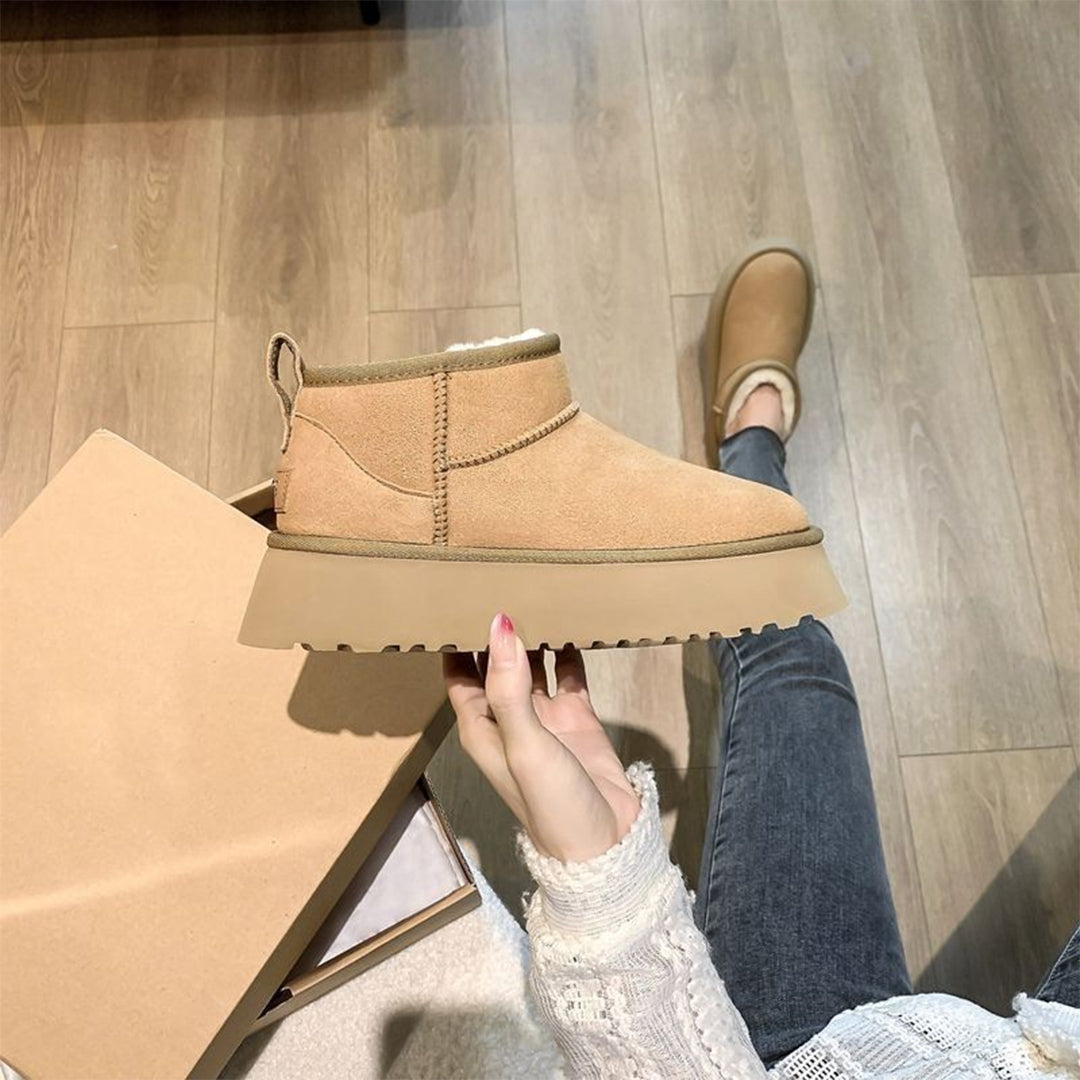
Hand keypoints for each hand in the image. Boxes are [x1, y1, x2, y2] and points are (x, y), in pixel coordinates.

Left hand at [443, 613, 641, 862]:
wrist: (605, 845)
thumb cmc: (550, 803)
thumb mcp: (523, 744)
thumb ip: (509, 686)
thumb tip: (499, 623)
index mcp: (481, 726)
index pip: (458, 672)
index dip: (455, 638)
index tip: (456, 596)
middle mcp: (507, 717)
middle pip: (495, 662)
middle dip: (495, 629)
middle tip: (501, 577)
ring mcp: (543, 716)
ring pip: (531, 662)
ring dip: (532, 634)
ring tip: (537, 588)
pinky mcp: (576, 716)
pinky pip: (568, 672)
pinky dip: (569, 648)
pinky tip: (575, 619)